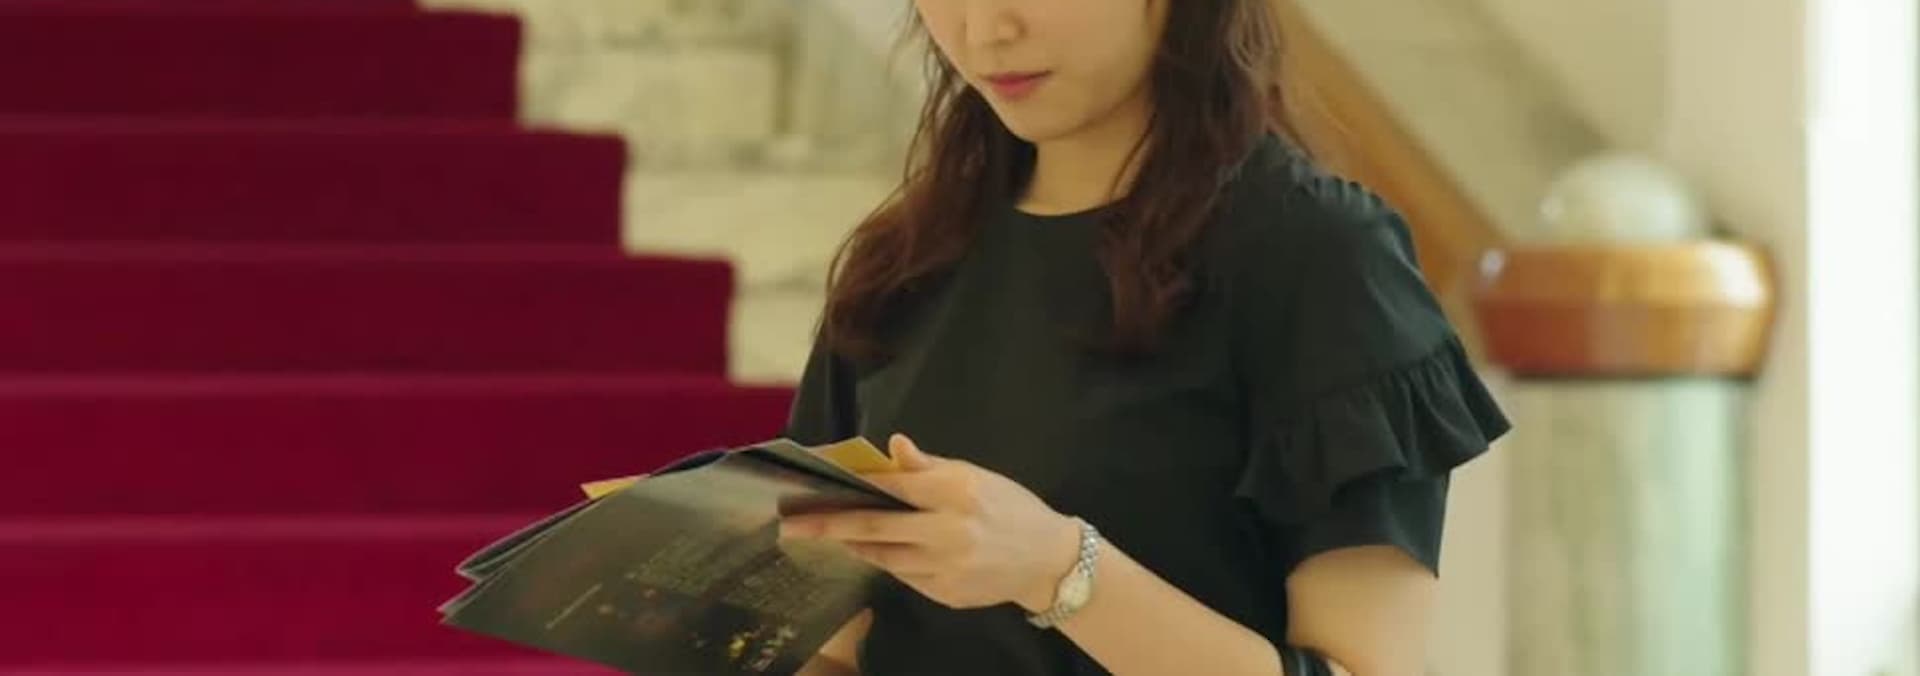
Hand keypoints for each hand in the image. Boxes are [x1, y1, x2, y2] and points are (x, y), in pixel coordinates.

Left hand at [779, 434, 1080, 611]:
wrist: (1047, 559)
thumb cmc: (1007, 507)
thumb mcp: (974, 477)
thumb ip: (929, 467)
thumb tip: (893, 445)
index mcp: (955, 493)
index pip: (890, 488)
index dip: (850, 488)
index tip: (815, 488)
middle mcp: (948, 532)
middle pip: (875, 529)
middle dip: (829, 526)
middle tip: (792, 524)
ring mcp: (946, 567)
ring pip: (884, 557)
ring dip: (855, 546)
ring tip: (833, 535)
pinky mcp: (946, 594)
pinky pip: (905, 577)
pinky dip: (890, 563)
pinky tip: (882, 552)